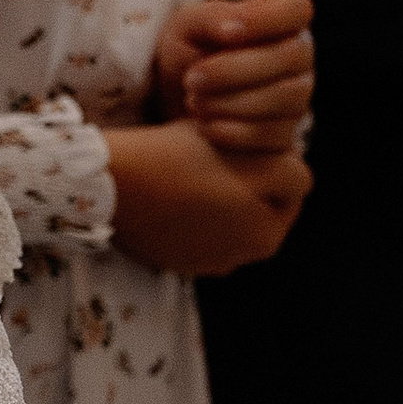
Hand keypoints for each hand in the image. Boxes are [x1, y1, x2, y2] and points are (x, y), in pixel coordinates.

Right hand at [106, 121, 311, 276]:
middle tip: (222, 154)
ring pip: (229, 219)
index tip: (249, 140)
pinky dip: (194, 216)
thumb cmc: (179, 157)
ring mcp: (205, 262)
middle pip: (262, 206)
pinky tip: (175, 192)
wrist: (108, 182)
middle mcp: (241, 258)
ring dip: (224, 201)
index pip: (293, 186)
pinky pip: (197, 232)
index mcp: (268, 234)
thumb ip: (286, 167)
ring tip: (196, 172)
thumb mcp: (248, 151)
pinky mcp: (173, 260)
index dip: (275, 156)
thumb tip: (294, 174)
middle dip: (252, 183)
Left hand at [152, 0, 313, 158]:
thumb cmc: (189, 52)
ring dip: (230, 101)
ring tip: (193, 101)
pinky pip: (272, 133)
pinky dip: (232, 131)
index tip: (226, 34)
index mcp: (280, 19)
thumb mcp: (189, 26)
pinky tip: (203, 124)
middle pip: (291, 56)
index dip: (267, 19)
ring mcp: (297, 97)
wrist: (176, 102)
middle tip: (192, 79)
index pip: (297, 7)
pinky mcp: (285, 134)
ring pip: (284, 97)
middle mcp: (298, 56)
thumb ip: (212, 18)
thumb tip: (232, 29)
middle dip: (235, 69)